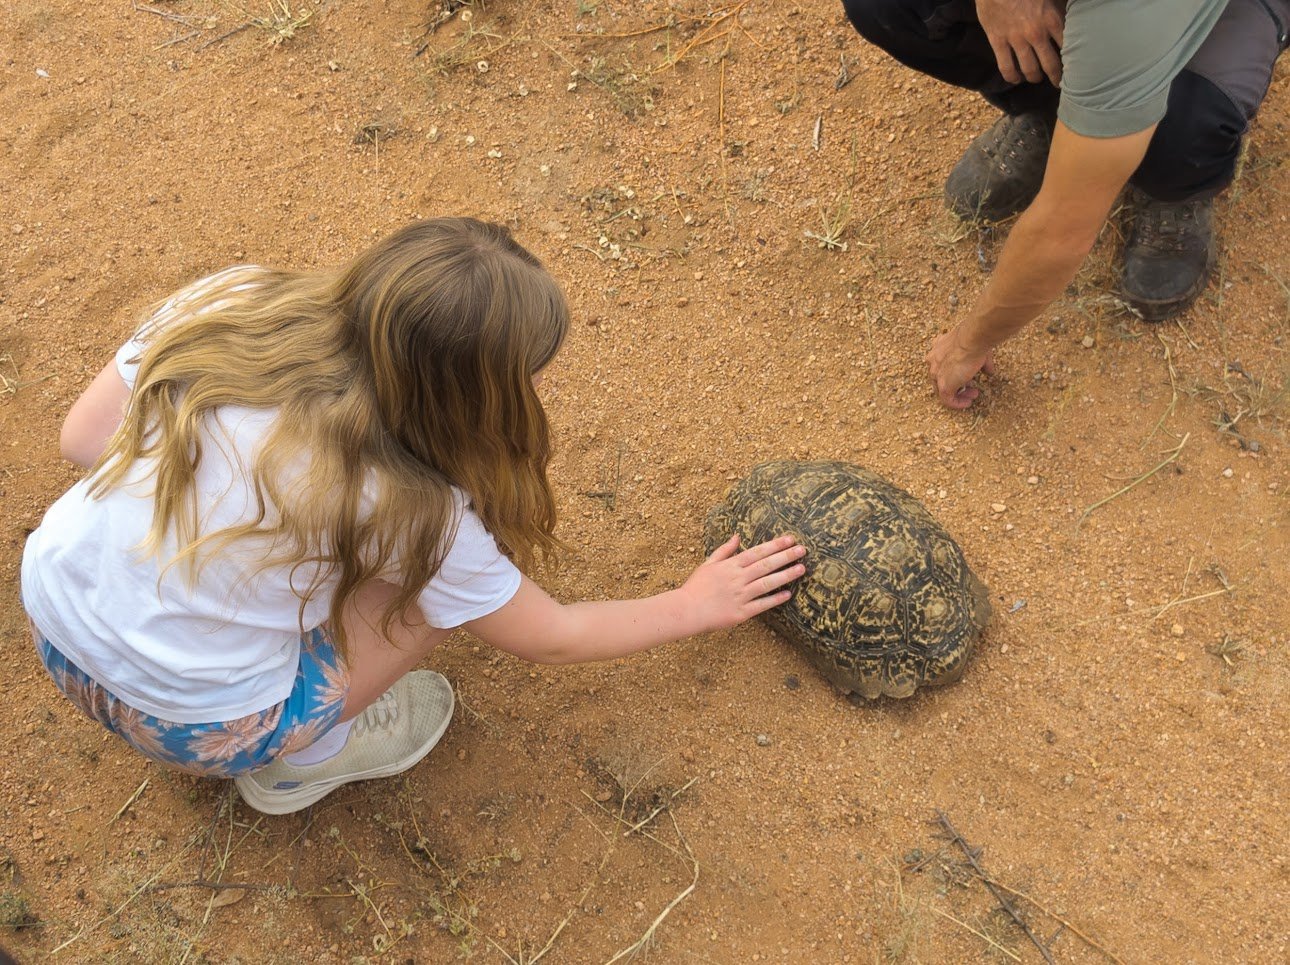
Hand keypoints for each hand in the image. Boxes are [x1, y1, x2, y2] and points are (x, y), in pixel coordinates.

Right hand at [681, 534, 805, 631]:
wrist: (686, 610)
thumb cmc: (696, 587)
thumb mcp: (708, 564)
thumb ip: (724, 550)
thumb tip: (737, 536)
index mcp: (730, 566)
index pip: (757, 552)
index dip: (775, 545)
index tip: (790, 539)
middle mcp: (737, 579)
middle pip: (765, 565)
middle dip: (785, 556)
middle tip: (802, 550)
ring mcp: (740, 596)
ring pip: (767, 583)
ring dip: (785, 576)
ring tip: (801, 569)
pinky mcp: (741, 612)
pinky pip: (761, 605)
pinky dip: (774, 599)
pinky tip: (787, 594)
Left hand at [927, 325, 996, 408]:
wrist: (972, 339)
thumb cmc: (975, 339)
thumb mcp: (976, 349)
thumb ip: (982, 363)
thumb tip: (989, 371)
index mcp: (937, 349)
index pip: (942, 366)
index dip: (955, 373)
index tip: (968, 377)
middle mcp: (932, 361)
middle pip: (941, 378)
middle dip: (957, 384)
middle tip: (971, 388)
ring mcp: (936, 374)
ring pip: (943, 390)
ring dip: (958, 394)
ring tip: (972, 395)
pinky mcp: (944, 386)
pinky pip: (947, 400)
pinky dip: (957, 403)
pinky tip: (967, 403)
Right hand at [976, 0, 1064, 85]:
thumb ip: (1060, 5)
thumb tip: (1070, 11)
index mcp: (1051, 18)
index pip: (1067, 46)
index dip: (1071, 60)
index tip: (1074, 67)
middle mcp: (1036, 33)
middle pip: (1050, 64)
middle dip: (1056, 76)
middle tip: (1059, 83)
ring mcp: (1016, 39)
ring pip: (1029, 68)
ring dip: (1034, 77)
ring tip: (1036, 78)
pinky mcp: (998, 41)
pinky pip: (1005, 66)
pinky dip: (1011, 76)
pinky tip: (1015, 79)